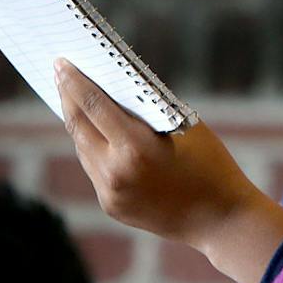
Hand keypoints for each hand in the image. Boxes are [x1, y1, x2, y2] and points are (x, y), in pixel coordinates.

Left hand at [55, 58, 282, 282]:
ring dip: (78, 123)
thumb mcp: (183, 125)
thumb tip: (115, 88)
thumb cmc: (210, 164)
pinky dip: (93, 147)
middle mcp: (115, 171)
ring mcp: (110, 192)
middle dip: (67, 97)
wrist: (221, 219)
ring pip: (82, 148)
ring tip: (74, 99)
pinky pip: (94, 169)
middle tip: (60, 74)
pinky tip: (94, 132)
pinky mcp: (111, 205)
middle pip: (78, 126)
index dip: (74, 81)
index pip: (93, 105)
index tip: (62, 63)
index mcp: (134, 147)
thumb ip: (147, 110)